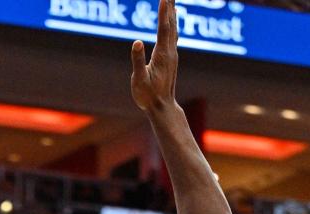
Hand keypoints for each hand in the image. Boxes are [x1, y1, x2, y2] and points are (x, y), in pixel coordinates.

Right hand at [130, 0, 177, 114]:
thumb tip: (136, 43)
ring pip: (173, 28)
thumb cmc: (148, 96)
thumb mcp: (139, 80)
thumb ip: (138, 61)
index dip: (163, 12)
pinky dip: (172, 23)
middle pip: (171, 24)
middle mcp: (170, 52)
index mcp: (162, 55)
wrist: (162, 108)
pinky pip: (173, 35)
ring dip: (172, 12)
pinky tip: (173, 18)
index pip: (163, 28)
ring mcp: (172, 55)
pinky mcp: (171, 58)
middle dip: (169, 6)